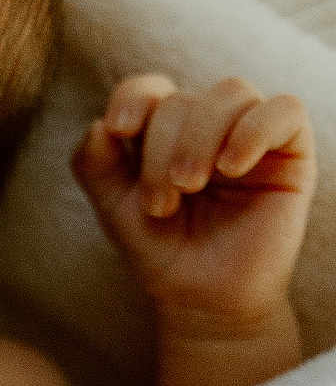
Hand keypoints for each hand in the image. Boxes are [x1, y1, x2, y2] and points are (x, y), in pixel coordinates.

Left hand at [72, 74, 316, 327]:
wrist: (202, 297)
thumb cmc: (161, 251)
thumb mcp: (115, 210)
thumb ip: (95, 168)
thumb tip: (97, 124)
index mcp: (162, 133)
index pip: (150, 89)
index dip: (134, 97)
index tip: (120, 129)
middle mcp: (206, 125)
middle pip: (183, 101)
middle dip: (161, 150)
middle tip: (160, 204)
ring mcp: (249, 133)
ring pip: (230, 94)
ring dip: (200, 139)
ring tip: (189, 187)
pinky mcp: (290, 150)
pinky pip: (283, 110)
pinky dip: (254, 130)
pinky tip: (233, 167)